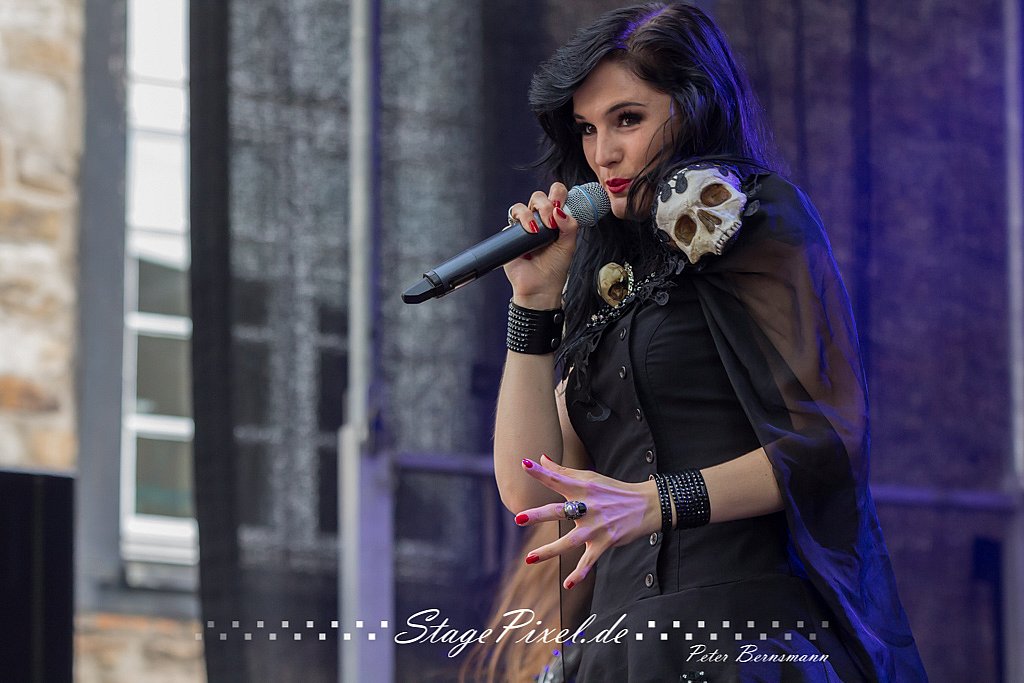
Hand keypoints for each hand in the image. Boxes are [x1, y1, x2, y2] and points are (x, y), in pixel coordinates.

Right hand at [502, 183, 579, 309]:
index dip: (558, 194)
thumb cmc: (554, 268)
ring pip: (524, 205)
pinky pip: (512, 218)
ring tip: (539, 229)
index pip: (556, 196)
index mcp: (555, 220)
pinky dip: (521, 220)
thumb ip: (570, 225)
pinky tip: (530, 232)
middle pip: (539, 196)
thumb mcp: (569, 245)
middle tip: (551, 221)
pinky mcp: (512, 233)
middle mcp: (539, 220)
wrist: (539, 286)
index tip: (561, 205)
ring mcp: (525, 226)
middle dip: (546, 204)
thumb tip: (559, 211)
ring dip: (532, 212)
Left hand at [514, 454, 660, 589]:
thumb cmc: (613, 490)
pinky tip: (568, 585)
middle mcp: (588, 507)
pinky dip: (580, 574)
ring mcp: (597, 526)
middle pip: (560, 511)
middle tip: (518, 519)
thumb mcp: (590, 478)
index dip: (541, 472)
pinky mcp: (605, 542)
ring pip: (570, 541)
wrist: (646, 505)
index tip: (524, 464)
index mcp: (583, 488)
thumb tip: (541, 458)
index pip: (559, 478)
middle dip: (539, 515)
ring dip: (550, 551)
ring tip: (529, 559)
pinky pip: (590, 561)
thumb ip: (563, 471)